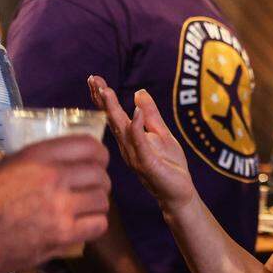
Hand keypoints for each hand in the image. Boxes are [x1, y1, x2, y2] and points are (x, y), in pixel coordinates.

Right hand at [0, 135, 110, 272]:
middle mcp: (54, 178)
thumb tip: (11, 156)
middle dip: (99, 179)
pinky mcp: (63, 236)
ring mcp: (61, 208)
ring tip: (89, 206)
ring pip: (102, 200)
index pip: (87, 145)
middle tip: (93, 186)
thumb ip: (7, 158)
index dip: (98, 153)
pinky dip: (95, 224)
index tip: (97, 159)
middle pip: (99, 174)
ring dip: (98, 202)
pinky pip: (98, 225)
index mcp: (37, 157)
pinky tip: (85, 224)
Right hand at [88, 76, 196, 211]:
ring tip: (106, 91)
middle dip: (102, 99)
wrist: (179, 193)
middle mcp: (127, 147)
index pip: (113, 114)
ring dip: (113, 110)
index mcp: (130, 138)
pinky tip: (135, 111)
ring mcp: (135, 156)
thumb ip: (151, 114)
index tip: (95, 79)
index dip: (104, 97)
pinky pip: (140, 143)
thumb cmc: (169, 165)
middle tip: (93, 80)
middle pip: (111, 119)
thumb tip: (139, 92)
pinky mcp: (147, 164)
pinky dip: (137, 126)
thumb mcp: (162, 133)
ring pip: (121, 129)